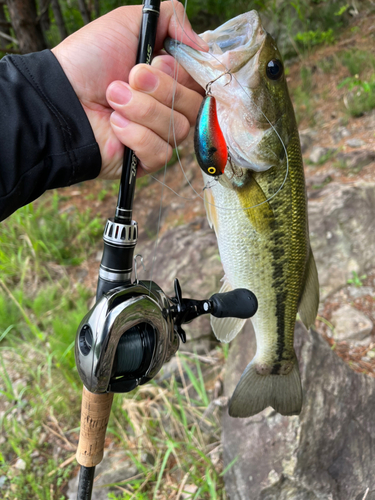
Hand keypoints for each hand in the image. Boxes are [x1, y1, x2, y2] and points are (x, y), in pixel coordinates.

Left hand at [52, 1, 206, 178]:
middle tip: (130, 77)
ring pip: (179, 128)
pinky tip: (114, 125)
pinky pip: (162, 152)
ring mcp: (159, 135)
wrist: (60, 97)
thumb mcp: (128, 23)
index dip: (185, 73)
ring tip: (112, 98)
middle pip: (194, 105)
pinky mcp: (148, 160)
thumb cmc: (88, 61)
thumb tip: (204, 47)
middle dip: (160, 88)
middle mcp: (169, 107)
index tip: (160, 61)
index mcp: (169, 79)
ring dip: (143, 109)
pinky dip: (136, 135)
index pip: (201, 82)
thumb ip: (170, 18)